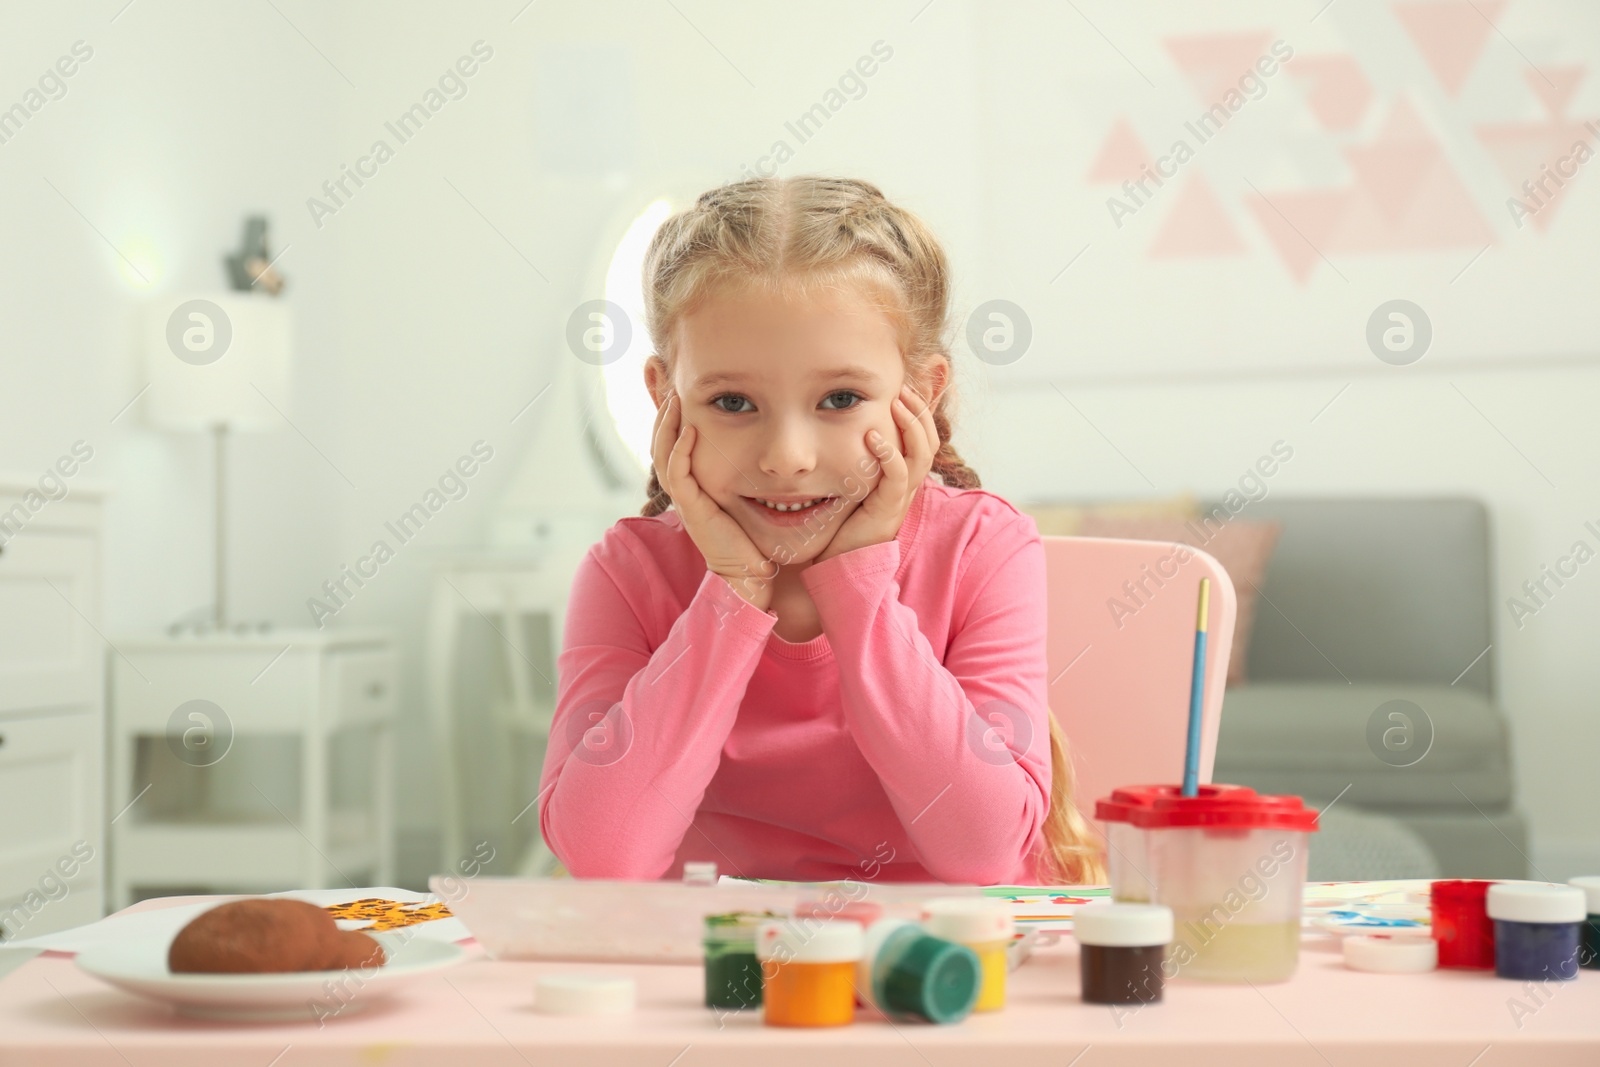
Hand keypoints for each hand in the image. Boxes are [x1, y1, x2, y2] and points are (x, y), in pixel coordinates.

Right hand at [651, 391, 775, 610]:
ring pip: (663, 454)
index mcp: (695, 482)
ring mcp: (686, 498)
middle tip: (666, 380)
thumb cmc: (758, 535)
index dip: (671, 414)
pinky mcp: (692, 509)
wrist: (751, 573)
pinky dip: (681, 451)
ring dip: (667, 425)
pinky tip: (690, 429)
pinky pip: (678, 474)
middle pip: (661, 441)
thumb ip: (755, 469)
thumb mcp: (753, 493)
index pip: (674, 440)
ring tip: (674, 398)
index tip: (676, 385)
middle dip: (661, 411)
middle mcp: (686, 488)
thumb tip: (777, 443)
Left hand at [815, 382, 939, 563]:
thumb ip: (857, 460)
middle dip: (920, 412)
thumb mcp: (852, 483)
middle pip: (930, 442)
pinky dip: (889, 453)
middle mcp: (907, 487)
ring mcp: (900, 499)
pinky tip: (873, 436)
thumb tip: (844, 428)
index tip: (904, 389)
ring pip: (921, 456)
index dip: (920, 414)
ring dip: (911, 425)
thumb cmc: (841, 524)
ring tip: (896, 403)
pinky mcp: (888, 510)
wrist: (838, 564)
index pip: (925, 440)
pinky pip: (899, 477)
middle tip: (904, 388)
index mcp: (902, 479)